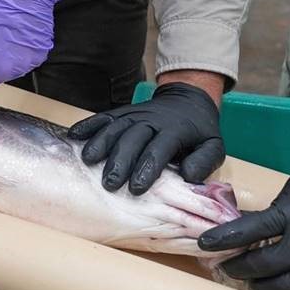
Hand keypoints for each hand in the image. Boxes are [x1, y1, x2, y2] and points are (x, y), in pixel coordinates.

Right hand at [67, 82, 224, 192]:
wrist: (188, 101)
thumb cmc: (199, 132)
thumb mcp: (214, 147)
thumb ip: (203, 162)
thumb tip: (189, 176)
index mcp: (175, 130)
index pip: (160, 149)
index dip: (147, 168)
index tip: (136, 188)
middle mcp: (152, 120)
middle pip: (133, 138)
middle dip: (120, 160)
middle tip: (109, 183)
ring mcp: (136, 114)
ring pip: (116, 126)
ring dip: (100, 142)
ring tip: (88, 161)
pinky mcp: (123, 112)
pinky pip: (105, 116)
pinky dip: (89, 125)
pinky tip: (75, 136)